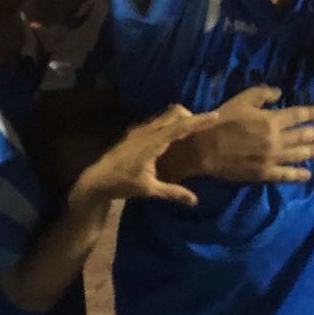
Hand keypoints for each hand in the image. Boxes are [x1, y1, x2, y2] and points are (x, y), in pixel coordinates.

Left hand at [69, 105, 220, 207]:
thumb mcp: (149, 190)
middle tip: (205, 128)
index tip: (216, 116)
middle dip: (191, 117)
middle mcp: (147, 131)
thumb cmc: (122, 184)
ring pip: (166, 115)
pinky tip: (174, 139)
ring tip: (193, 132)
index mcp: (153, 142)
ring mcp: (140, 130)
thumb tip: (194, 200)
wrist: (97, 179)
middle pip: (174, 114)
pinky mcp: (136, 133)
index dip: (199, 121)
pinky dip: (171, 124)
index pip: (180, 127)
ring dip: (181, 119)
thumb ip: (172, 192)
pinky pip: (158, 121)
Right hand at [170, 86, 313, 183]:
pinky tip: (307, 174)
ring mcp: (271, 158)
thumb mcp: (242, 100)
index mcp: (271, 120)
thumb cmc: (223, 121)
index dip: (310, 114)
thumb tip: (280, 93)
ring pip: (297, 155)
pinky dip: (298, 174)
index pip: (297, 115)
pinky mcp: (264, 173)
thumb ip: (262, 94)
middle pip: (301, 136)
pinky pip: (285, 175)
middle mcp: (276, 139)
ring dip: (311, 151)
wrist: (206, 148)